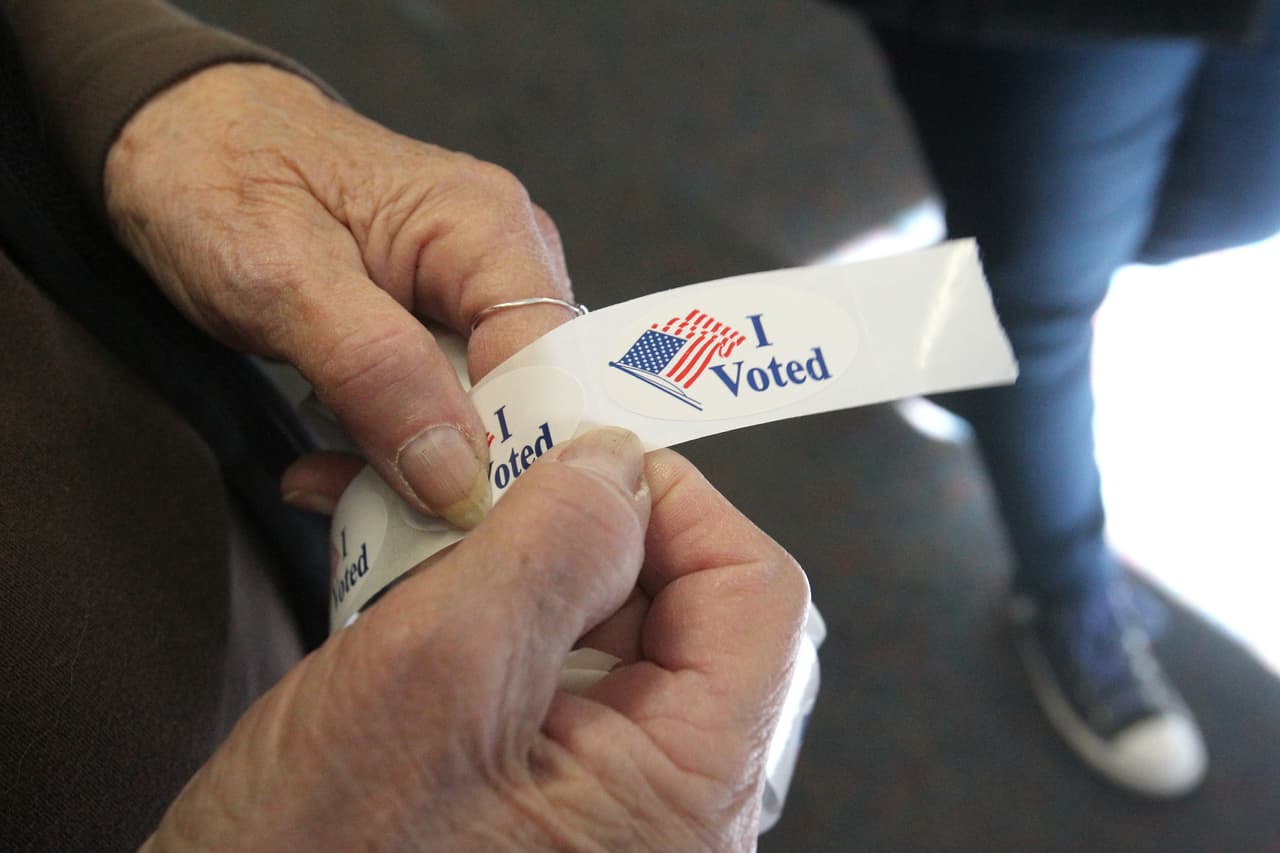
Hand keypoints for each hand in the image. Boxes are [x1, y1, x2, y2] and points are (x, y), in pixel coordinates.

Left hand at [105, 63, 574, 528]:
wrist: (180, 143)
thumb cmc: (221, 178)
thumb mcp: (280, 277)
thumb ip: (373, 371)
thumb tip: (456, 478)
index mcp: (488, 229)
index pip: (551, 360)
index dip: (520, 445)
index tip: (462, 516)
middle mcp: (503, 264)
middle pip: (528, 399)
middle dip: (461, 472)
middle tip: (375, 510)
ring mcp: (473, 301)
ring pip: (485, 421)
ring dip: (415, 474)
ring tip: (330, 485)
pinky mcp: (439, 333)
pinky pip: (443, 415)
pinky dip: (393, 456)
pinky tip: (334, 468)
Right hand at [141, 429, 807, 850]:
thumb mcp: (437, 674)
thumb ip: (551, 548)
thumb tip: (622, 465)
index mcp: (686, 791)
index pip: (754, 594)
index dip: (678, 500)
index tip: (581, 447)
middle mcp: (669, 806)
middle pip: (680, 605)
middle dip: (577, 517)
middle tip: (486, 464)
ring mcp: (604, 807)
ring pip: (600, 628)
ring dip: (511, 555)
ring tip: (413, 520)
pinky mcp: (539, 800)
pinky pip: (542, 674)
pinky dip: (480, 607)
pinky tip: (400, 578)